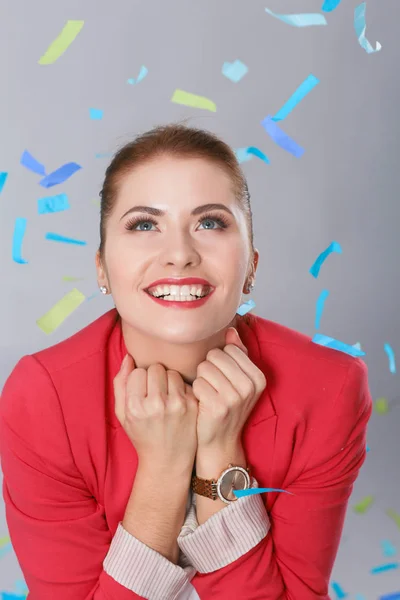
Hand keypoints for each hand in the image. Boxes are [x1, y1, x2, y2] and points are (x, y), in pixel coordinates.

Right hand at [113, 355, 198, 470]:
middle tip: (154, 392)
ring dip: (168, 380)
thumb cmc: (142, 435)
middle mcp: (156, 405)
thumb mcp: (122, 414)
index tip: (141, 392)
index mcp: (135, 407)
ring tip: (166, 396)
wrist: (167, 461)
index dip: (139, 380)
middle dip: (154, 377)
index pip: (137, 372)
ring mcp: (176, 405)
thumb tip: (128, 358)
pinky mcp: (192, 406)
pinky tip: (177, 402)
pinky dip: (181, 389)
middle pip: (155, 368)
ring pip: (171, 372)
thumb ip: (120, 384)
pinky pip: (185, 382)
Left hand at [192, 327, 266, 448]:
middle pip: (215, 356)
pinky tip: (203, 403)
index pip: (229, 349)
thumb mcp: (238, 380)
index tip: (224, 378)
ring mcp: (235, 397)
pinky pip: (198, 383)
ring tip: (209, 394)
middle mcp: (250, 386)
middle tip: (214, 387)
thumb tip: (230, 329)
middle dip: (209, 368)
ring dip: (202, 380)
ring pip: (204, 368)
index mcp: (258, 377)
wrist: (221, 441)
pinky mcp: (218, 407)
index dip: (220, 361)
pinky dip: (196, 392)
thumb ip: (237, 353)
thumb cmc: (227, 405)